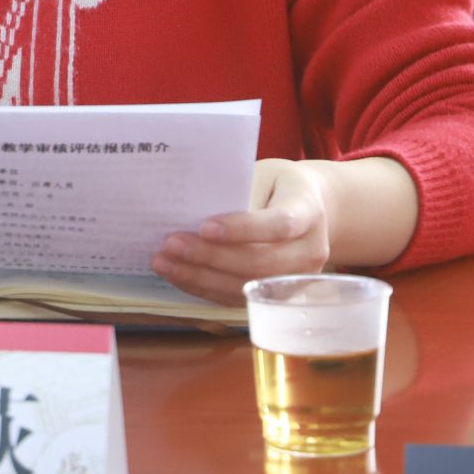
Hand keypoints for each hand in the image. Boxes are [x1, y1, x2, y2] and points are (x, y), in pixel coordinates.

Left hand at [151, 159, 330, 306]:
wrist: (309, 209)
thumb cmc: (277, 186)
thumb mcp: (263, 175)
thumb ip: (237, 193)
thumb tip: (191, 214)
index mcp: (309, 212)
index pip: (279, 225)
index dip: (243, 229)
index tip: (204, 226)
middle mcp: (310, 251)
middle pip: (260, 262)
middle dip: (210, 256)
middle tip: (171, 244)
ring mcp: (296, 279)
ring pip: (246, 285)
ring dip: (200, 276)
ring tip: (164, 262)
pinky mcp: (277, 294)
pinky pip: (238, 297)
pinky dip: (204, 287)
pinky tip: (178, 274)